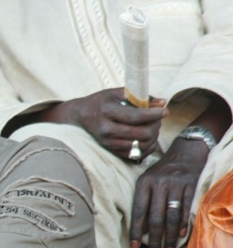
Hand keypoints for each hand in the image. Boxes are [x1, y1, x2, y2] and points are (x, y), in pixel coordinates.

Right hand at [44, 89, 165, 161]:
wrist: (81, 115)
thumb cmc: (101, 101)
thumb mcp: (117, 93)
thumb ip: (140, 97)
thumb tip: (162, 103)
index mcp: (107, 111)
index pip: (135, 117)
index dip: (153, 115)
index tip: (165, 110)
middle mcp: (106, 129)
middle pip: (140, 133)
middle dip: (155, 125)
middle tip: (158, 118)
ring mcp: (108, 142)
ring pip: (141, 145)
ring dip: (153, 137)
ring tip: (153, 127)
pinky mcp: (111, 150)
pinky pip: (136, 154)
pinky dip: (147, 147)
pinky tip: (148, 138)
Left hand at [129, 137, 206, 247]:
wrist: (186, 151)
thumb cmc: (162, 171)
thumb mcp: (147, 180)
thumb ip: (143, 201)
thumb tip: (141, 229)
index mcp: (144, 183)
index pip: (138, 211)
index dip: (136, 230)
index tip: (134, 246)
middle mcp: (159, 184)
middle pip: (155, 217)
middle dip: (154, 239)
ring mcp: (176, 184)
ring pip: (171, 216)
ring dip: (169, 236)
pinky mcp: (191, 185)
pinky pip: (186, 208)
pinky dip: (183, 224)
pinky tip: (180, 237)